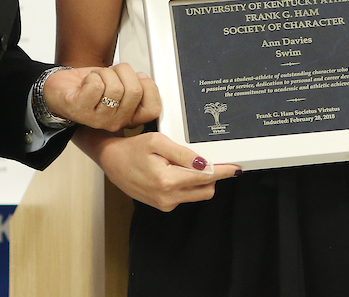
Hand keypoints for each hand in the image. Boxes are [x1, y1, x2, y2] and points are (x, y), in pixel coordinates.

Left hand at [42, 62, 161, 131]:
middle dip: (123, 72)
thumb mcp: (120, 85)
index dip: (148, 87)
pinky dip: (91, 76)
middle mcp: (115, 122)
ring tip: (96, 79)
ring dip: (104, 74)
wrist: (60, 88)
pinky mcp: (80, 110)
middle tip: (111, 75)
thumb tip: (143, 78)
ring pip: (115, 87)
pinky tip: (86, 83)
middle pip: (135, 91)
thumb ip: (136, 85)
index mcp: (128, 117)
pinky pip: (96, 86)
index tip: (136, 79)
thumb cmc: (89, 86)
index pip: (153, 109)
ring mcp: (98, 119)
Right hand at [87, 129, 239, 211]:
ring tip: (183, 163)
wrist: (112, 162)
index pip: (205, 178)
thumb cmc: (132, 149)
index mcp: (167, 181)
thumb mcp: (158, 142)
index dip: (224, 171)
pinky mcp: (163, 205)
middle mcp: (167, 198)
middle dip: (212, 175)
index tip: (237, 168)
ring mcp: (165, 204)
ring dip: (199, 180)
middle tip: (206, 159)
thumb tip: (205, 164)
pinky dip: (187, 184)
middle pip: (206, 190)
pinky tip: (174, 171)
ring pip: (197, 194)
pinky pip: (185, 195)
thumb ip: (183, 154)